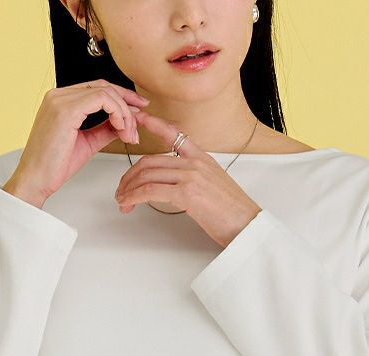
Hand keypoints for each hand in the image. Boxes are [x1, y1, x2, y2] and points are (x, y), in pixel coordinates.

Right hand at [3, 80, 148, 206]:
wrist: (36, 181)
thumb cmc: (54, 166)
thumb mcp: (87, 143)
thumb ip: (104, 130)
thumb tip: (123, 124)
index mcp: (60, 101)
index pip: (97, 89)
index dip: (121, 97)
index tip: (138, 110)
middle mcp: (58, 95)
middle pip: (103, 86)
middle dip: (127, 102)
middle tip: (140, 122)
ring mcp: (60, 100)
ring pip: (106, 92)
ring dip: (124, 113)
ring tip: (129, 134)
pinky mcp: (65, 110)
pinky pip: (102, 99)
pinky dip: (117, 113)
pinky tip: (121, 129)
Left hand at [114, 110, 262, 247]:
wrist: (247, 225)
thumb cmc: (233, 213)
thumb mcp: (214, 186)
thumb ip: (195, 179)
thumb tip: (177, 187)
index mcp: (202, 158)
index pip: (174, 135)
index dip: (153, 124)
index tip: (139, 117)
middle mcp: (195, 162)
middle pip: (150, 162)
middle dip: (129, 176)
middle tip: (121, 189)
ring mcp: (191, 176)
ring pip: (147, 176)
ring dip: (129, 189)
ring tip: (123, 201)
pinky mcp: (187, 193)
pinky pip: (151, 191)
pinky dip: (135, 196)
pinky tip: (129, 203)